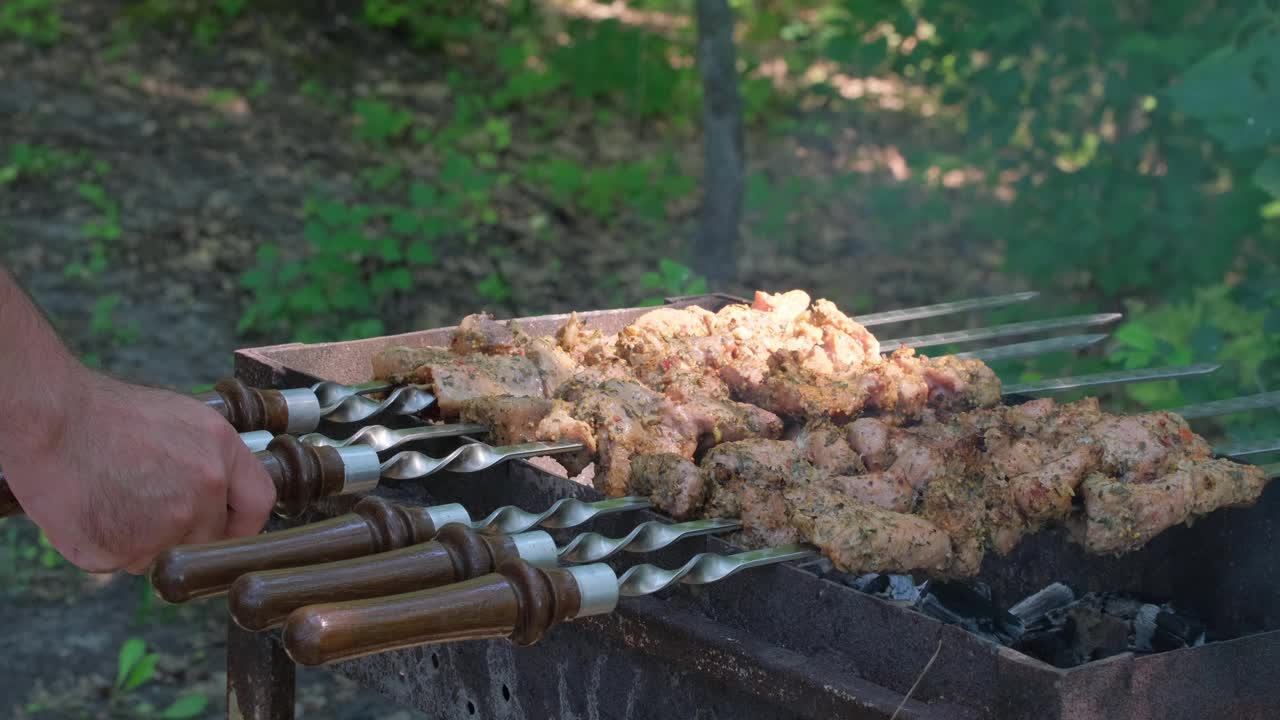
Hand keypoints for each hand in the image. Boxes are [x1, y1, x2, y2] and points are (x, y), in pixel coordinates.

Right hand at [2, 370, 276, 573]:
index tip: (227, 527)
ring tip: (113, 497)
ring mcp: (163, 527)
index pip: (259, 505)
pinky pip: (121, 561)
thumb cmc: (110, 417)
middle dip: (183, 532)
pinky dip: (106, 545)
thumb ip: (213, 462)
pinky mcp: (122, 552)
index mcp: (221, 456)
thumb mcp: (184, 421)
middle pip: (207, 539)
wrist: (50, 422)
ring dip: (141, 540)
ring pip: (162, 555)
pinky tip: (93, 509)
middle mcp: (202, 493)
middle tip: (145, 503)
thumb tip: (225, 496)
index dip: (242, 521)